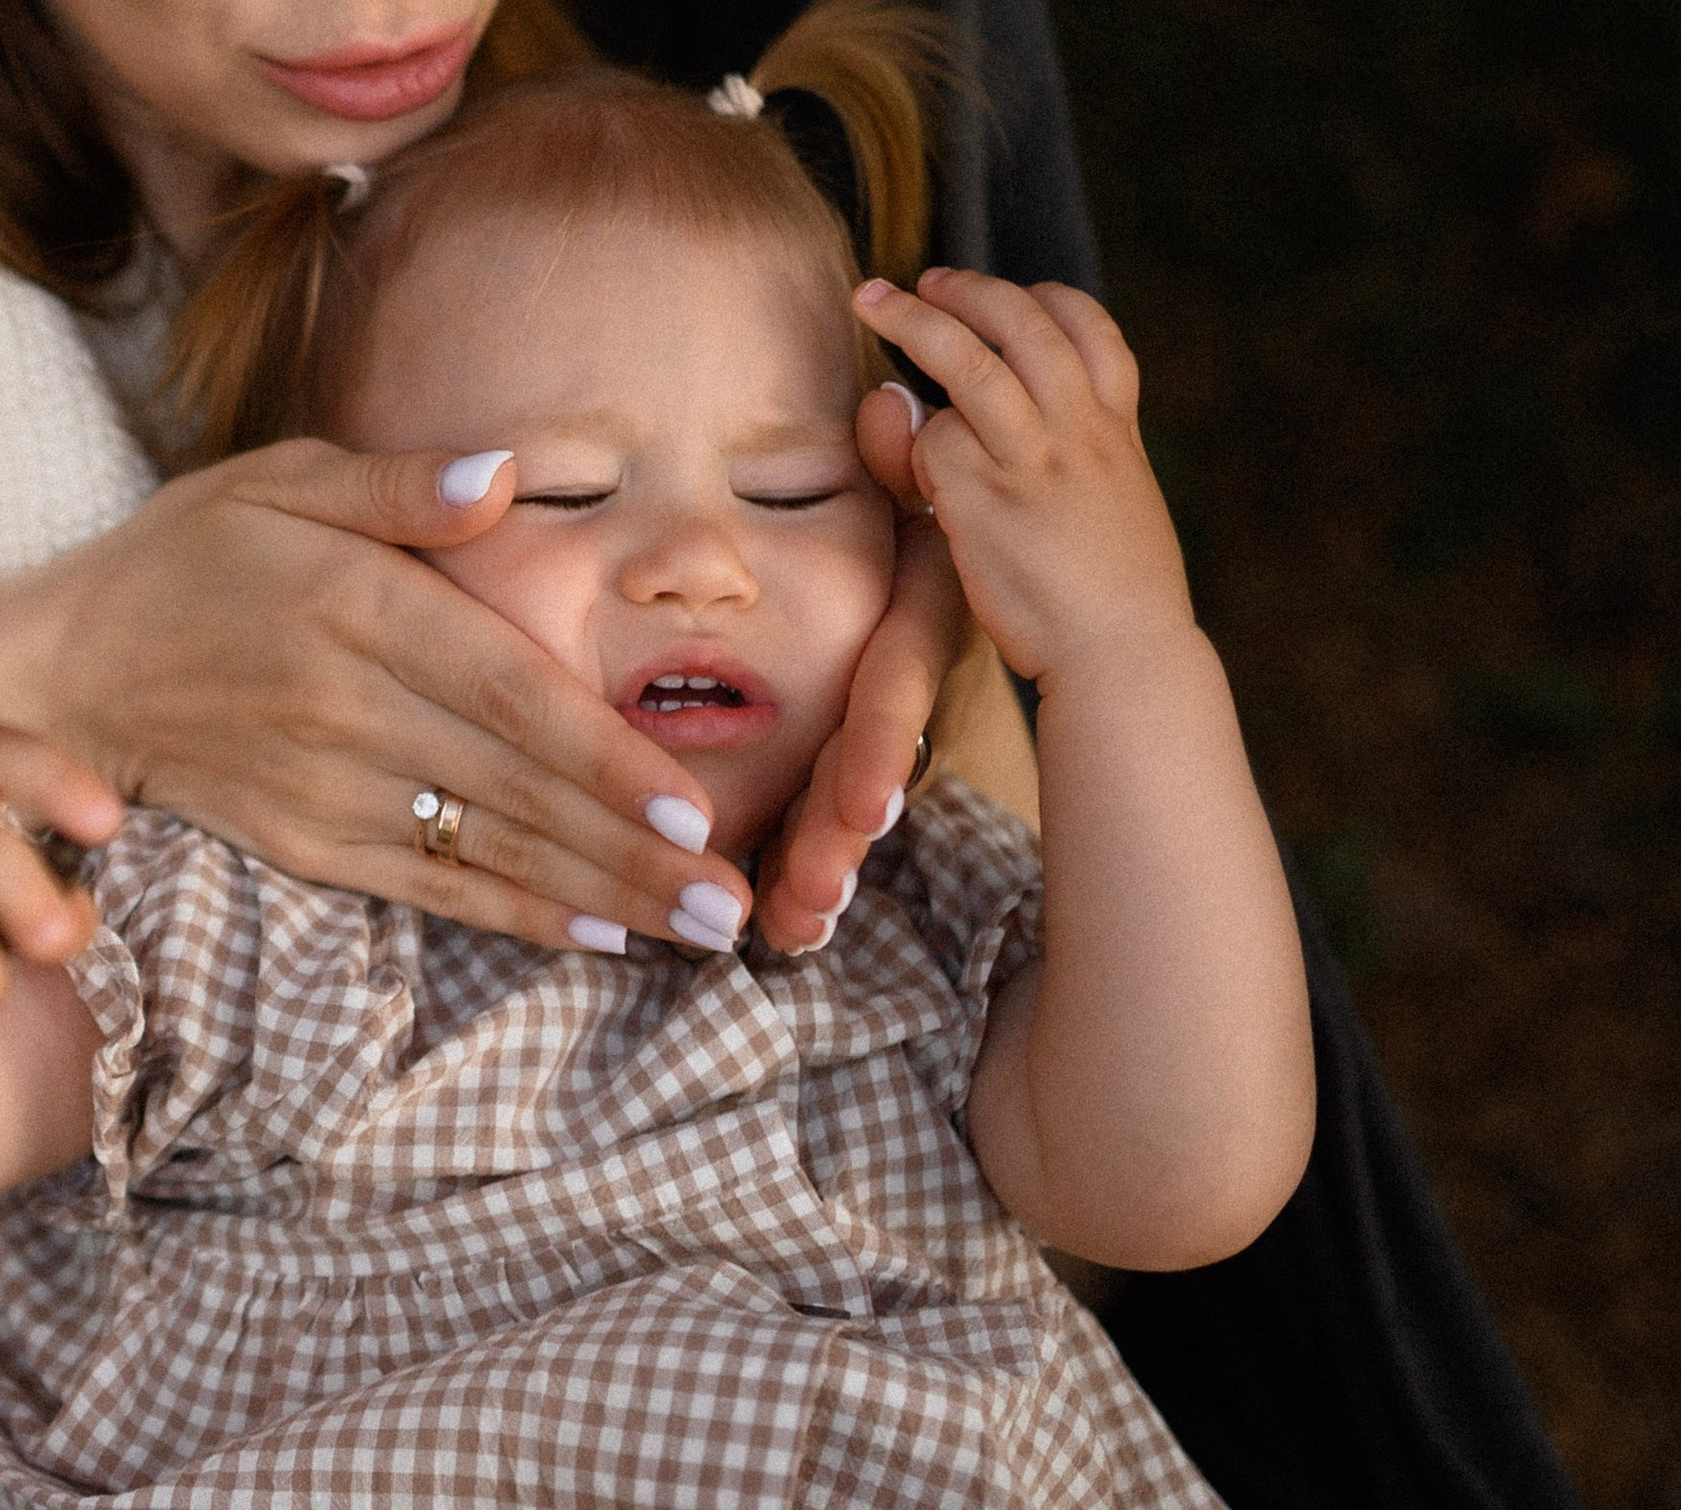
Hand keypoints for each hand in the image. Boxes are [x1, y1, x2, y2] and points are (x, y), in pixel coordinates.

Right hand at [41, 439, 749, 952]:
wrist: (65, 672)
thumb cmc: (190, 558)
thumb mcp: (278, 479)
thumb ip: (398, 484)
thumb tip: (506, 476)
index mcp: (357, 606)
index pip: (509, 692)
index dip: (605, 758)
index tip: (694, 807)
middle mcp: (346, 709)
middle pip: (517, 789)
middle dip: (636, 853)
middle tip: (738, 901)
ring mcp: (323, 790)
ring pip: (485, 853)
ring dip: (599, 898)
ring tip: (699, 931)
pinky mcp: (305, 844)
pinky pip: (427, 890)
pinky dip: (513, 918)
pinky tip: (595, 938)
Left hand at [755, 382, 971, 951]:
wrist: (796, 425)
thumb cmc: (867, 450)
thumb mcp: (888, 452)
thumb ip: (890, 449)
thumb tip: (888, 409)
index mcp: (905, 590)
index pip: (894, 672)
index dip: (882, 738)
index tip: (869, 806)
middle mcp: (884, 655)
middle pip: (866, 755)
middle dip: (838, 833)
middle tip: (805, 903)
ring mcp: (853, 701)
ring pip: (837, 795)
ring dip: (817, 863)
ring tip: (786, 929)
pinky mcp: (815, 734)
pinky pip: (803, 805)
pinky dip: (793, 860)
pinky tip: (775, 924)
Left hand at [850, 269, 1194, 688]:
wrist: (1124, 655)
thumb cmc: (1113, 601)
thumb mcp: (1113, 510)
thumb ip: (1067, 463)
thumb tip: (1002, 432)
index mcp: (1117, 429)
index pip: (1091, 328)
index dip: (1046, 299)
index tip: (1014, 296)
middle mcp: (1079, 430)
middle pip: (1023, 323)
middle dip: (968, 290)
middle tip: (922, 281)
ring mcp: (1033, 462)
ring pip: (970, 363)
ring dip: (916, 322)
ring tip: (872, 301)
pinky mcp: (987, 502)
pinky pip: (934, 443)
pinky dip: (913, 442)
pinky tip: (905, 461)